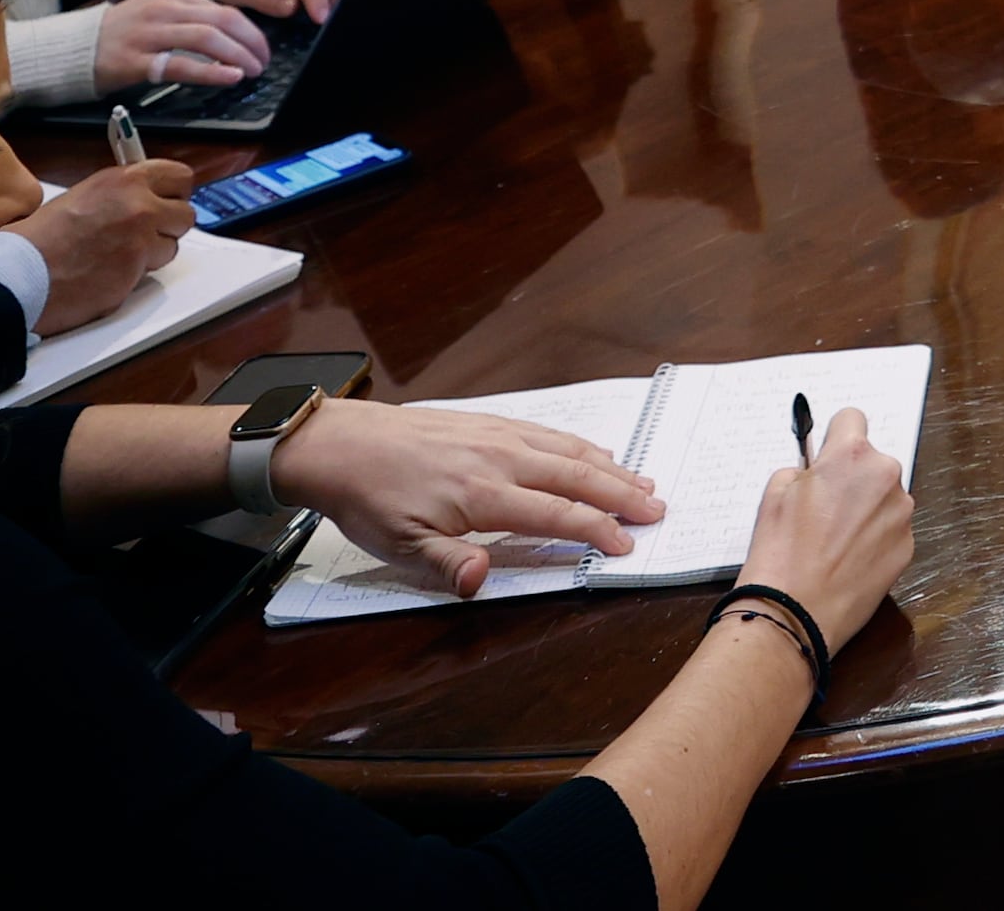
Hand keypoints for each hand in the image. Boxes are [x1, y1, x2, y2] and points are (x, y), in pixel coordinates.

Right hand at [15, 158, 198, 329]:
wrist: (22, 272)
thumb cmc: (42, 237)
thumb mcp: (85, 195)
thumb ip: (122, 194)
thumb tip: (146, 198)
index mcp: (125, 179)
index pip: (179, 176)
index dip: (175, 191)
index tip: (169, 199)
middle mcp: (139, 205)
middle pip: (186, 213)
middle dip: (170, 225)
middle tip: (149, 232)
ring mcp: (141, 240)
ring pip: (172, 246)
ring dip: (153, 252)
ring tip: (118, 255)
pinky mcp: (136, 271)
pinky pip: (151, 271)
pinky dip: (136, 274)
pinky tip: (108, 271)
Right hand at [94, 0, 272, 89]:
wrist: (74, 47)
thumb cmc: (122, 33)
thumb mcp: (159, 12)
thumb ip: (191, 17)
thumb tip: (233, 35)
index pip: (223, 9)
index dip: (250, 30)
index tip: (262, 48)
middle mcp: (164, 9)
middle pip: (222, 21)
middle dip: (250, 42)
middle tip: (263, 61)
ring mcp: (150, 33)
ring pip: (206, 38)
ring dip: (237, 55)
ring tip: (252, 70)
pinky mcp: (137, 60)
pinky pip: (181, 65)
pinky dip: (210, 71)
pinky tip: (229, 77)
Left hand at [274, 396, 668, 599]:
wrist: (344, 444)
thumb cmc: (371, 500)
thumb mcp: (398, 547)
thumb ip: (446, 566)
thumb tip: (484, 580)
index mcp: (484, 494)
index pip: (556, 515)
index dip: (597, 531)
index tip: (626, 545)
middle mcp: (500, 458)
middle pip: (575, 477)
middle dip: (621, 495)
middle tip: (658, 510)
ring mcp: (497, 435)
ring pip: (568, 450)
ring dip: (609, 468)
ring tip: (641, 482)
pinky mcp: (488, 423)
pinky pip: (547, 433)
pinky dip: (580, 446)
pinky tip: (592, 455)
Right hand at [740, 405, 917, 649]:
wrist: (794, 613)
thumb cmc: (781, 554)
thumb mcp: (775, 493)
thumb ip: (804, 470)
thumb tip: (817, 472)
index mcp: (851, 456)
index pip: (852, 419)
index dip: (836, 437)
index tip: (829, 454)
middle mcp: (885, 477)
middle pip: (872, 462)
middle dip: (852, 478)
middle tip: (825, 508)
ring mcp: (901, 514)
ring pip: (884, 497)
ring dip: (866, 509)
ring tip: (834, 540)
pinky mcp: (908, 547)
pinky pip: (891, 529)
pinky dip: (875, 539)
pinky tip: (849, 560)